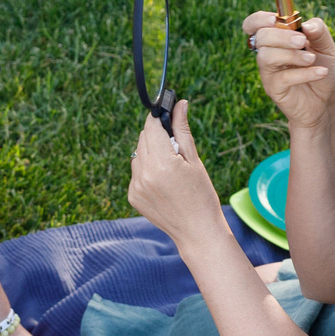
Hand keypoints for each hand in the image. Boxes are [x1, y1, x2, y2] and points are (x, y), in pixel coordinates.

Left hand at [127, 100, 226, 249]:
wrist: (197, 231)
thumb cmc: (202, 195)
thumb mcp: (194, 160)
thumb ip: (182, 130)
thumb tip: (179, 104)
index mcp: (161, 162)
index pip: (151, 127)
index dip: (158, 119)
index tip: (166, 116)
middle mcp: (144, 173)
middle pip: (143, 139)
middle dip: (156, 136)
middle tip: (174, 148)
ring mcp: (135, 186)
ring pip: (137, 155)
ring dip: (150, 154)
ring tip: (170, 169)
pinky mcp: (132, 196)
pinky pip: (136, 173)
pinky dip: (146, 171)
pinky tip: (163, 183)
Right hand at [241, 9, 334, 132]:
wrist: (325, 100)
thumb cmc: (321, 68)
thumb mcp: (325, 46)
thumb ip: (318, 31)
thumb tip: (306, 25)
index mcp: (277, 38)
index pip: (254, 24)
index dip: (259, 19)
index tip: (275, 19)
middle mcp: (268, 52)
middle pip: (261, 37)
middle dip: (282, 36)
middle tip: (302, 41)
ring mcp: (268, 71)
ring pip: (267, 56)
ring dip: (291, 55)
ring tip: (312, 59)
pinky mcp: (273, 88)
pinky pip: (282, 77)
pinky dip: (304, 73)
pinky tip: (321, 72)